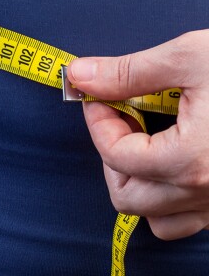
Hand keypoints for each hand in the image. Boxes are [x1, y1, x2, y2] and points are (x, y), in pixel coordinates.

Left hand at [67, 30, 208, 239]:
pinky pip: (191, 219)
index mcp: (192, 159)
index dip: (97, 120)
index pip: (114, 155)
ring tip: (147, 139)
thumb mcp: (188, 57)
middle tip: (122, 117)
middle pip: (127, 197)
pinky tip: (176, 154)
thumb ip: (128, 72)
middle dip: (112, 154)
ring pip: (158, 219)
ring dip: (139, 182)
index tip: (100, 95)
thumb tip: (80, 75)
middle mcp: (208, 192)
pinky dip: (171, 195)